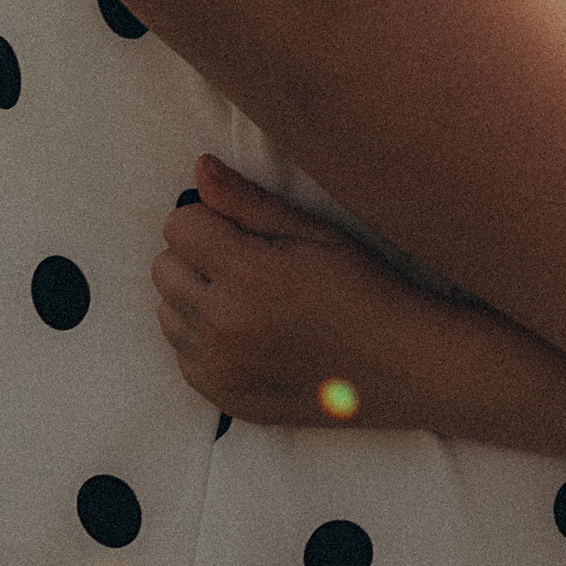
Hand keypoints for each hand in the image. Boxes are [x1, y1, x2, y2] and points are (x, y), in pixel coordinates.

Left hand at [152, 153, 413, 427]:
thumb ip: (249, 202)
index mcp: (248, 274)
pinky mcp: (223, 397)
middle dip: (199, 258)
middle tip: (250, 265)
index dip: (211, 221)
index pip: (178, 226)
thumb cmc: (365, 289)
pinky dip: (205, 340)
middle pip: (164, 268)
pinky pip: (183, 354)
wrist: (402, 366)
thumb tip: (199, 168)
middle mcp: (223, 325)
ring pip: (167, 312)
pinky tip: (252, 335)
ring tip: (252, 301)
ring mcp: (220, 368)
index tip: (246, 232)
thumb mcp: (315, 233)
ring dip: (197, 300)